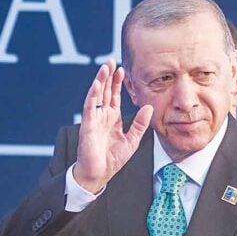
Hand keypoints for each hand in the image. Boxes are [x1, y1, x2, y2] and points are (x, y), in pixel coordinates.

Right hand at [72, 59, 152, 193]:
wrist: (98, 175)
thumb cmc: (112, 160)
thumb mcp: (132, 140)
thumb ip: (140, 124)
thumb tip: (149, 107)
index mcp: (111, 119)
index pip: (113, 96)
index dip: (117, 83)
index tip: (121, 70)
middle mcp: (101, 116)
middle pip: (104, 92)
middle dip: (107, 76)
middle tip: (110, 61)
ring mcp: (94, 120)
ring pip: (96, 95)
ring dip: (100, 81)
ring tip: (104, 67)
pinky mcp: (88, 125)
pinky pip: (89, 107)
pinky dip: (93, 94)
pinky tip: (97, 84)